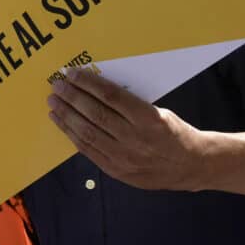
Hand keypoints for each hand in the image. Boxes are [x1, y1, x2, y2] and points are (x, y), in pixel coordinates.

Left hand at [48, 68, 207, 190]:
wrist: (190, 166)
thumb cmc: (173, 132)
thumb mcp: (158, 112)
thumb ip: (129, 105)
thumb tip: (96, 89)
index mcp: (149, 119)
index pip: (112, 96)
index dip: (89, 84)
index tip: (73, 73)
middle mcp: (135, 139)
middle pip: (95, 114)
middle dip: (72, 97)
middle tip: (57, 85)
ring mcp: (124, 158)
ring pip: (88, 133)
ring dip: (67, 116)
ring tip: (54, 102)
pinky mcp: (116, 171)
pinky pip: (88, 150)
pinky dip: (72, 134)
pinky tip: (62, 123)